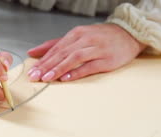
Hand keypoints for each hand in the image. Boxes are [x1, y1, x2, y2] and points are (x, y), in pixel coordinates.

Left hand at [27, 23, 146, 81]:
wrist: (129, 34)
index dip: (42, 60)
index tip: (31, 71)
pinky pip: (89, 66)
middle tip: (35, 76)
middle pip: (62, 53)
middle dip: (46, 65)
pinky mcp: (107, 59)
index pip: (56, 48)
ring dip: (59, 68)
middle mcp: (85, 39)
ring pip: (74, 58)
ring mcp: (97, 49)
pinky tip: (66, 78)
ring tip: (47, 78)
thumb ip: (55, 45)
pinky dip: (77, 72)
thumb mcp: (77, 37)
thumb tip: (33, 52)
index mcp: (76, 33)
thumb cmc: (101, 38)